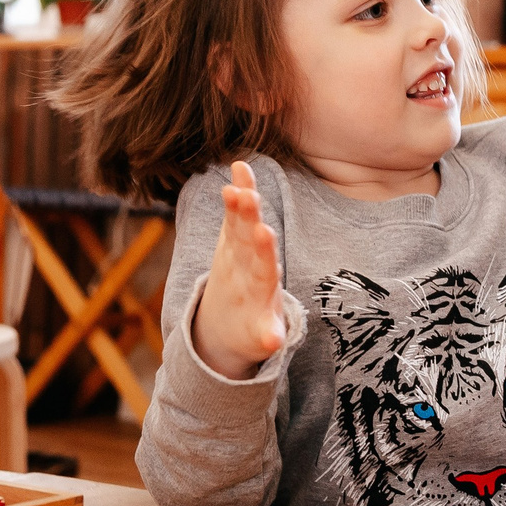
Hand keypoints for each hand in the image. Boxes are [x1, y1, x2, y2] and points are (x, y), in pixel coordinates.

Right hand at [192, 162, 288, 378]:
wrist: (234, 323)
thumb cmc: (252, 326)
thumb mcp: (260, 336)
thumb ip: (267, 335)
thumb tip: (273, 341)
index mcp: (264, 286)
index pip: (265, 266)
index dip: (263, 251)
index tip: (264, 232)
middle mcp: (255, 263)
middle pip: (253, 239)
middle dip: (251, 220)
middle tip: (249, 198)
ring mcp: (244, 249)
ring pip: (242, 224)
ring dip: (241, 205)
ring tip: (238, 185)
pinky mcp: (232, 238)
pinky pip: (234, 212)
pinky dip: (238, 191)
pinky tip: (240, 164)